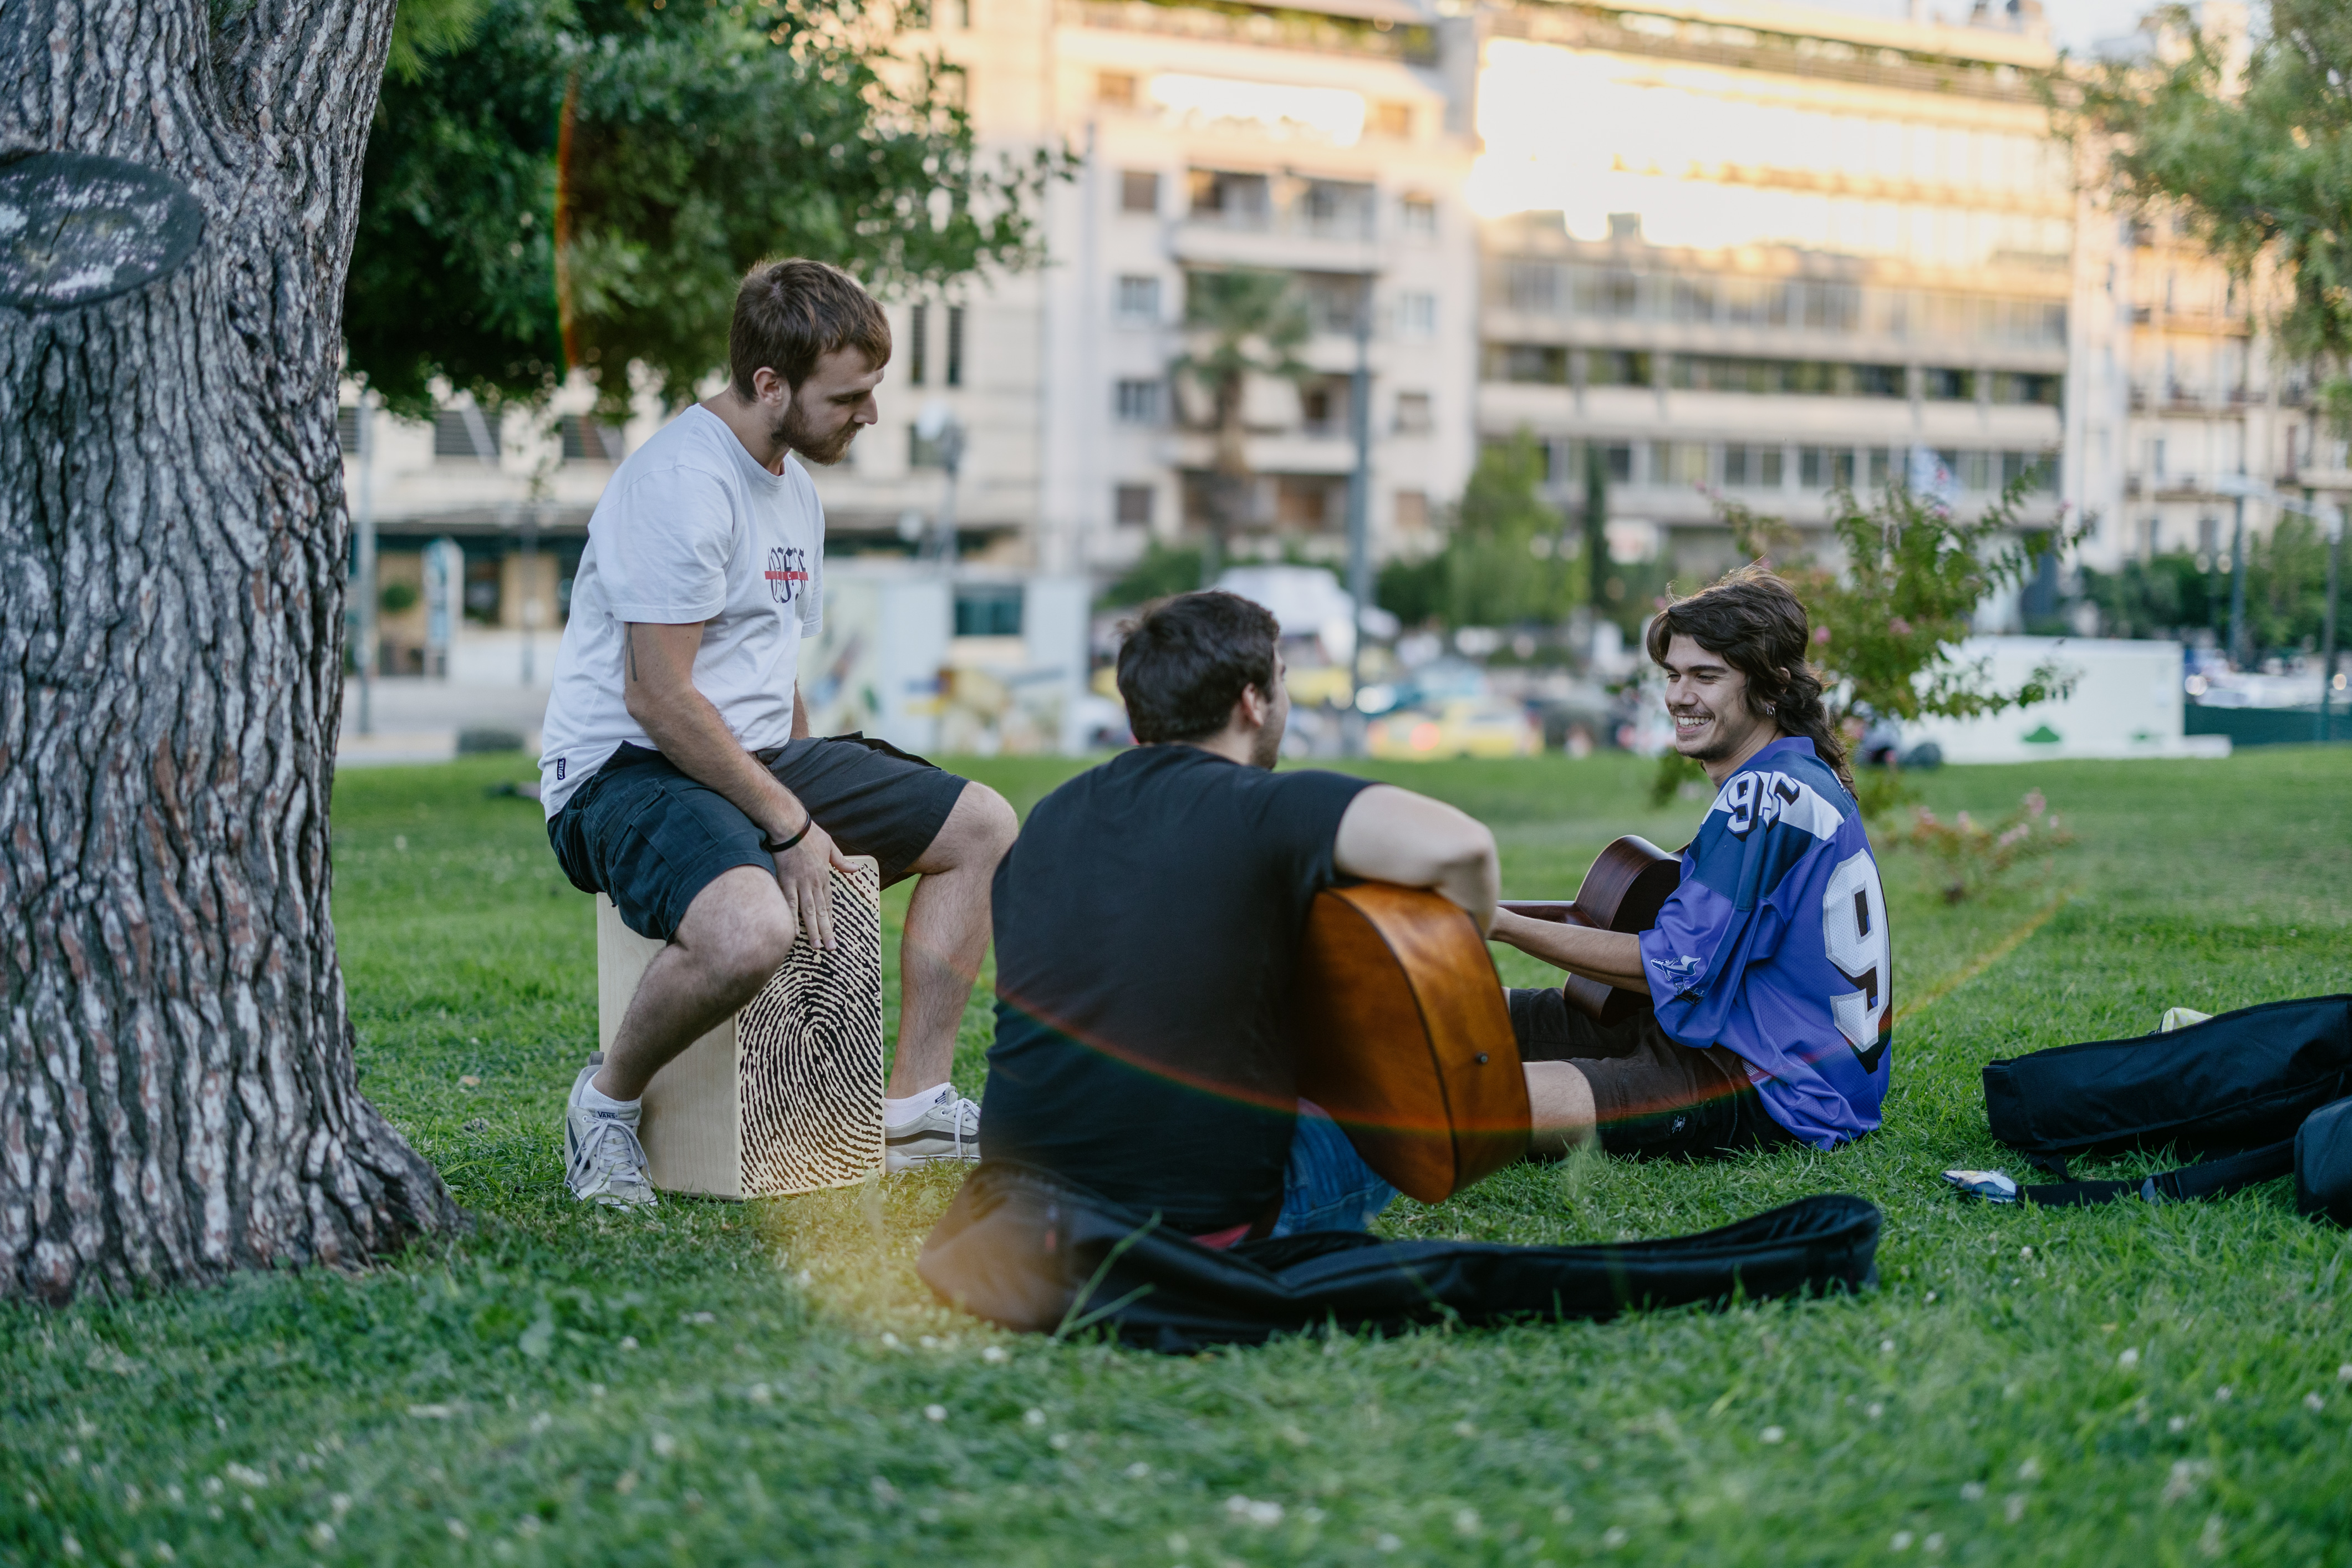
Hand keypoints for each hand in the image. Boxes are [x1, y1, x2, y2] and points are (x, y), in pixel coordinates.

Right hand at [770, 817, 855, 950]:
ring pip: (808, 911)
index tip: (833, 933)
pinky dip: (792, 918)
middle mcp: (815, 883)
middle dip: (826, 931)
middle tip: (830, 949)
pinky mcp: (786, 881)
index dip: (831, 919)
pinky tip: (794, 932)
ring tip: (816, 946)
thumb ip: (841, 860)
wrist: (791, 825)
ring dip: (812, 930)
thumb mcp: (830, 845)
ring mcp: (800, 883)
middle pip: (821, 912)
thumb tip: (856, 869)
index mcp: (825, 876)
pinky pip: (790, 903)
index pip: (829, 902)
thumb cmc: (809, 833)